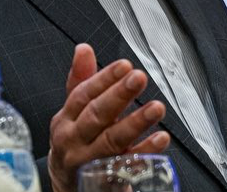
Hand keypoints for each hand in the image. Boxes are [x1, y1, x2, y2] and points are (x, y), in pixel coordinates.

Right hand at [47, 44, 170, 191]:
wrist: (68, 187)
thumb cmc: (75, 143)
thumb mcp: (72, 112)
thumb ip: (81, 80)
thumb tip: (83, 49)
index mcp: (65, 120)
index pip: (82, 95)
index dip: (103, 79)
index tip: (124, 65)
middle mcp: (75, 141)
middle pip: (96, 116)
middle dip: (119, 95)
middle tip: (139, 78)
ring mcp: (90, 162)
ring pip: (113, 141)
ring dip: (136, 123)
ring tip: (156, 107)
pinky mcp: (107, 180)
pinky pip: (127, 166)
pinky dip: (145, 152)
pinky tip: (160, 139)